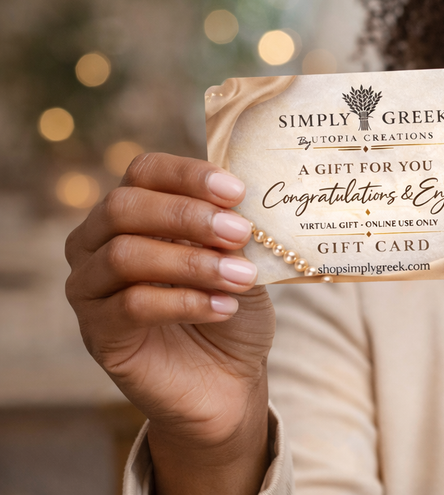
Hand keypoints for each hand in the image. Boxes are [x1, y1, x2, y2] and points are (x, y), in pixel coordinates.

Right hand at [65, 153, 272, 493]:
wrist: (227, 382)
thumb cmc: (231, 307)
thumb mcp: (242, 259)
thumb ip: (234, 231)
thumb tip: (243, 204)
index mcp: (134, 212)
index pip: (144, 171)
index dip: (188, 174)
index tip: (237, 191)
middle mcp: (98, 242)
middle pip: (124, 206)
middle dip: (187, 215)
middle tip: (240, 232)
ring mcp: (90, 288)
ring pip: (124, 255)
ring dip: (192, 262)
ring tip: (241, 276)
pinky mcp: (97, 333)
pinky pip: (130, 306)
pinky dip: (184, 302)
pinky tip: (224, 308)